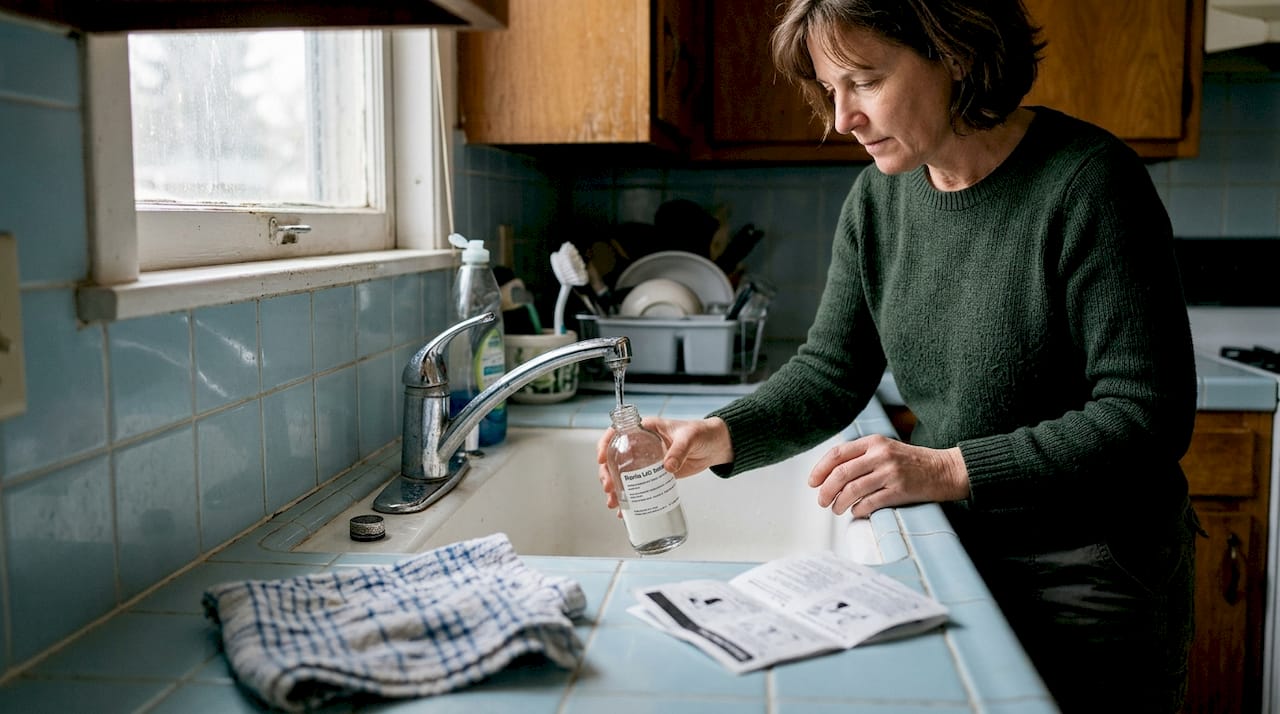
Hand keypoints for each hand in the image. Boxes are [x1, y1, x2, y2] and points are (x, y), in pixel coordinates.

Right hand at [596, 416, 733, 512]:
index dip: (605, 444)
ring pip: (622, 474)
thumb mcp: (690, 438)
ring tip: (614, 503)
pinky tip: (625, 510)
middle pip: (615, 458)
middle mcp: (641, 444)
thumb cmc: (702, 433)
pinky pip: (637, 485)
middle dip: (607, 474)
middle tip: (610, 488)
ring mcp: (646, 460)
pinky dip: (629, 497)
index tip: (602, 459)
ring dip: (615, 488)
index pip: (617, 432)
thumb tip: (667, 467)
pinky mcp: (654, 474)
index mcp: (645, 428)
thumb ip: (679, 451)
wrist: (715, 446)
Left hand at [808, 434, 968, 516]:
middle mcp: (880, 454)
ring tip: (836, 509)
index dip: (820, 469)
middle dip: (826, 490)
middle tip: (821, 501)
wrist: (944, 470)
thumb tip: (831, 474)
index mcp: (874, 442)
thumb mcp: (885, 449)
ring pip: (852, 490)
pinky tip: (856, 512)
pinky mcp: (899, 490)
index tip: (812, 482)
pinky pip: (870, 503)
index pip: (837, 454)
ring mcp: (890, 472)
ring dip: (839, 503)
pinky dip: (858, 510)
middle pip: (841, 473)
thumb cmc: (912, 462)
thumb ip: (861, 456)